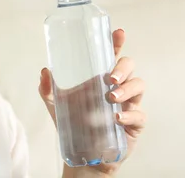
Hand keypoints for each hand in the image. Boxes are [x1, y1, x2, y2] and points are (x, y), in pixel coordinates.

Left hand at [38, 29, 145, 176]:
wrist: (82, 153)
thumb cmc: (72, 122)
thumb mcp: (55, 104)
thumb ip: (47, 88)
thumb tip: (44, 70)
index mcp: (99, 78)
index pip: (110, 56)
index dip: (116, 42)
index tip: (117, 32)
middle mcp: (116, 87)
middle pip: (129, 66)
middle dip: (123, 67)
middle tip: (110, 78)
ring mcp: (127, 104)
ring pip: (139, 86)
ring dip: (128, 88)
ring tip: (111, 97)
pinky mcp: (134, 124)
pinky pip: (139, 115)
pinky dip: (130, 115)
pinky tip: (117, 118)